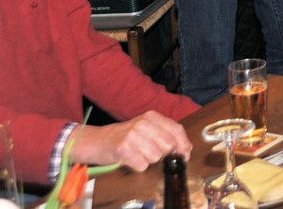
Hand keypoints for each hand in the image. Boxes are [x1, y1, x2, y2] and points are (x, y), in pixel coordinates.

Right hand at [69, 112, 192, 172]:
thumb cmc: (125, 136)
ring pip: (156, 157)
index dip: (184, 144)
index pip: (177, 130)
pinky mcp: (123, 149)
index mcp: (152, 116)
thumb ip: (166, 134)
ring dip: (149, 160)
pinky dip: (137, 166)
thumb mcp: (147, 128)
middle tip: (150, 152)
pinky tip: (130, 158)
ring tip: (138, 154)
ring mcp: (133, 135)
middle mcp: (144, 123)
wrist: (97, 140)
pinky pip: (142, 165)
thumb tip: (185, 150)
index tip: (184, 154)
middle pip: (168, 146)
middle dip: (163, 154)